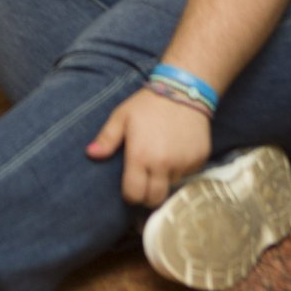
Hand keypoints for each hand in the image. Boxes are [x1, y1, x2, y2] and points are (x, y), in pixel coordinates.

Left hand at [86, 87, 212, 206]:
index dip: (130, 195)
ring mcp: (184, 163)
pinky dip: (181, 168)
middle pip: (155, 199)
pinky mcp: (200, 160)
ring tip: (160, 158)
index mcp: (141, 156)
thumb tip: (91, 154)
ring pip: (172, 185)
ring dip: (164, 179)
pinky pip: (188, 174)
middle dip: (147, 195)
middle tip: (144, 182)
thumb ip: (106, 139)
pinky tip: (176, 151)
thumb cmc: (148, 104)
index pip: (135, 194)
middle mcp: (164, 164)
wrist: (183, 91)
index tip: (129, 187)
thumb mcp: (122, 117)